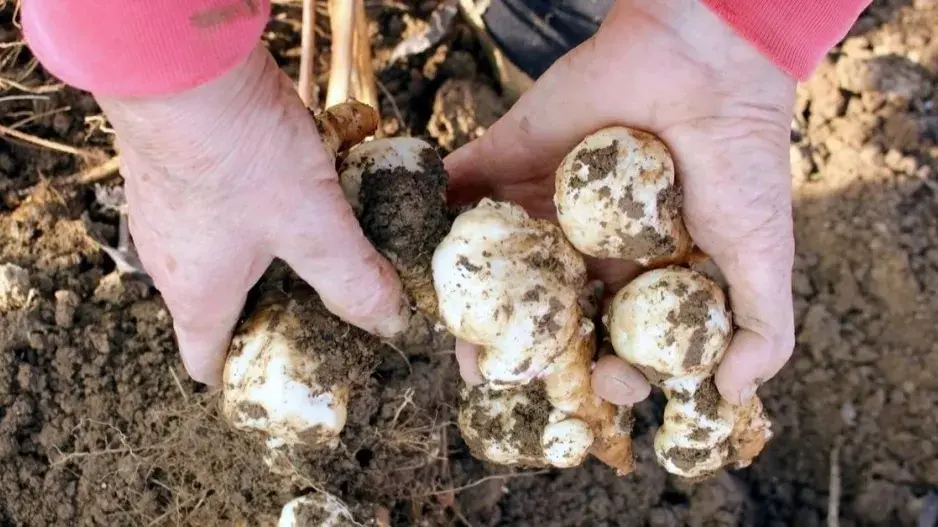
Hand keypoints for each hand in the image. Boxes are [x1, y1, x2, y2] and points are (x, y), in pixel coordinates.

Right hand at [96, 45, 407, 384]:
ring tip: (312, 236)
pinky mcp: (169, 170)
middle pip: (216, 308)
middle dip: (267, 310)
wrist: (180, 68)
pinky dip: (246, 208)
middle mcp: (169, 262)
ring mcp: (163, 213)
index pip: (208, 361)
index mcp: (197, 295)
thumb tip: (391, 321)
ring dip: (260, 254)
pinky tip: (285, 181)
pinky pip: (211, 207)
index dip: (245, 373)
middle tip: (319, 299)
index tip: (288, 365)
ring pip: (214, 254)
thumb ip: (352, 278)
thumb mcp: (314, 224)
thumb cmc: (240, 155)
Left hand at [445, 0, 795, 404]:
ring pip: (494, 261)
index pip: (609, 336)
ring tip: (452, 335)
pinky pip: (461, 189)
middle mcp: (586, 242)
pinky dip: (434, 216)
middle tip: (494, 375)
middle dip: (519, 347)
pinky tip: (418, 257)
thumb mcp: (765, 255)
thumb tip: (734, 392)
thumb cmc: (740, 161)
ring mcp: (542, 201)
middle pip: (541, 308)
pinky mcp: (509, 158)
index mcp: (640, 271)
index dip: (603, 370)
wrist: (706, 66)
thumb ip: (762, 329)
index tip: (605, 383)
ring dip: (470, 300)